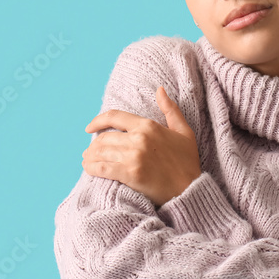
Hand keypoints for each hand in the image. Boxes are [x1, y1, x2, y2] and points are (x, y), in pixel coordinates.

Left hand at [83, 86, 201, 206]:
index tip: (89, 128)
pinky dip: (91, 168)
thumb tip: (160, 89)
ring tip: (87, 160)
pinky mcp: (129, 174)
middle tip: (90, 151)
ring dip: (90, 157)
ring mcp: (133, 156)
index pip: (114, 117)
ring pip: (100, 152)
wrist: (190, 189)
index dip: (97, 121)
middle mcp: (138, 139)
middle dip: (93, 145)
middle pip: (104, 137)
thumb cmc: (187, 162)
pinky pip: (102, 168)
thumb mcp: (184, 131)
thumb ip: (170, 109)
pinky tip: (89, 169)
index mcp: (148, 126)